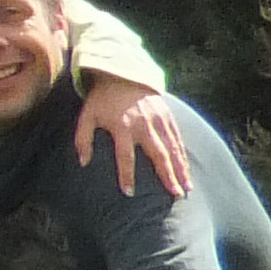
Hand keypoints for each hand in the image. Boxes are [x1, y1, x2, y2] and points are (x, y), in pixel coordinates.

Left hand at [76, 79, 192, 197]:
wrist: (122, 74)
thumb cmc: (101, 99)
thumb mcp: (86, 116)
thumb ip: (83, 139)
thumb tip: (83, 163)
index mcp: (122, 126)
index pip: (125, 156)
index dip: (126, 175)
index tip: (129, 192)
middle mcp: (144, 125)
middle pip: (158, 154)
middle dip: (167, 176)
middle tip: (175, 195)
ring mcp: (159, 120)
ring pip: (173, 149)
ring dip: (181, 169)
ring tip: (187, 189)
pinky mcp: (168, 117)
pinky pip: (178, 139)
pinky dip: (183, 156)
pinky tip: (187, 170)